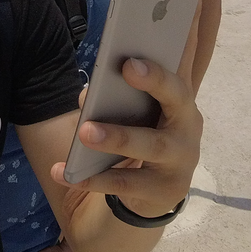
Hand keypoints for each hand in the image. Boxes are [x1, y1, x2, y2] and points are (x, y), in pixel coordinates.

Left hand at [49, 58, 201, 218]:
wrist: (156, 190)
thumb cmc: (142, 136)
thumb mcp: (134, 115)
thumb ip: (113, 99)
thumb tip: (87, 96)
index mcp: (180, 102)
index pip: (177, 79)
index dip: (160, 68)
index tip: (131, 61)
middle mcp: (187, 128)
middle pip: (176, 102)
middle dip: (154, 82)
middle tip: (125, 71)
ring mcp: (180, 161)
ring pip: (151, 146)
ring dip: (116, 137)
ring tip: (84, 132)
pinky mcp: (165, 190)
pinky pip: (125, 183)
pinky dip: (92, 179)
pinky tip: (63, 173)